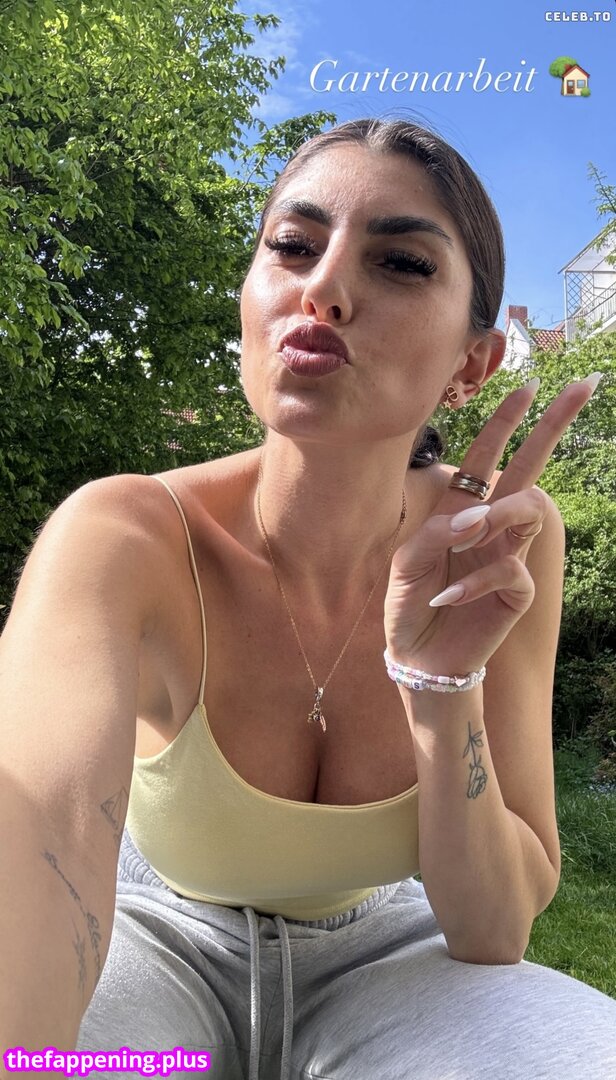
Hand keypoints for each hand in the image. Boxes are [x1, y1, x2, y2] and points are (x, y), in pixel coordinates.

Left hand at [384, 373, 602, 674]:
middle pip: (529, 468)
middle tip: (583, 387)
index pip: (490, 457)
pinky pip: (510, 569)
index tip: (532, 384)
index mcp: (461, 510)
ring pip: (528, 510)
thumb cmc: (410, 604)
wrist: (417, 656)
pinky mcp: (516, 591)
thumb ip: (436, 533)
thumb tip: (474, 517)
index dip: (508, 421)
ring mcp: (507, 555)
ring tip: (466, 532)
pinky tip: (448, 597)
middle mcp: (490, 526)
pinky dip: (477, 580)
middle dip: (553, 425)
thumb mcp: (407, 563)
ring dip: (497, 514)